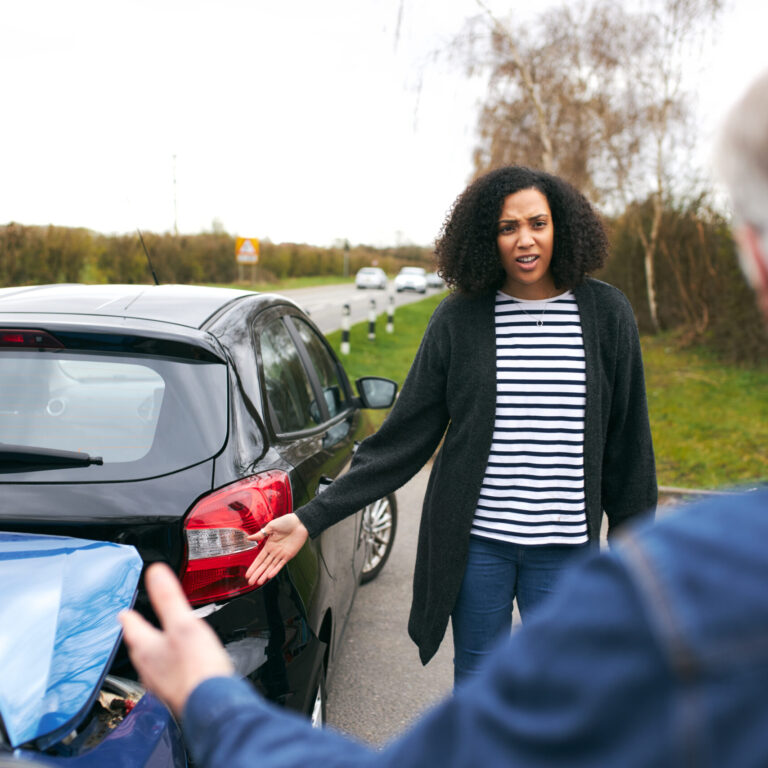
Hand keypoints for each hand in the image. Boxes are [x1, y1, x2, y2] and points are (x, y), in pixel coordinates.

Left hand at [119, 563, 233, 717]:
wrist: (211, 703)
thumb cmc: (196, 667)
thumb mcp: (183, 622)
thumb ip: (168, 597)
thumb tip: (155, 572)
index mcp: (146, 647)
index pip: (131, 626)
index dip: (128, 615)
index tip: (124, 612)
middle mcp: (148, 667)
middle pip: (139, 645)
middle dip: (139, 633)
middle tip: (138, 625)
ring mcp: (161, 682)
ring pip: (151, 662)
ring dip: (154, 650)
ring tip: (158, 643)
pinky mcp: (176, 692)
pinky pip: (166, 674)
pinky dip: (169, 665)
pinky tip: (179, 666)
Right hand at [245, 513, 308, 585]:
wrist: (300, 522)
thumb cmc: (286, 522)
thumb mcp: (271, 526)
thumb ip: (260, 534)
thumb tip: (248, 538)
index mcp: (269, 545)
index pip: (259, 558)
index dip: (253, 566)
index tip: (248, 574)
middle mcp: (274, 551)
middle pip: (264, 565)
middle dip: (256, 573)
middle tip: (250, 582)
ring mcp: (281, 554)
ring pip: (271, 567)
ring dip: (264, 574)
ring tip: (258, 582)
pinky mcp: (289, 555)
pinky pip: (281, 564)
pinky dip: (275, 570)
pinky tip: (269, 576)